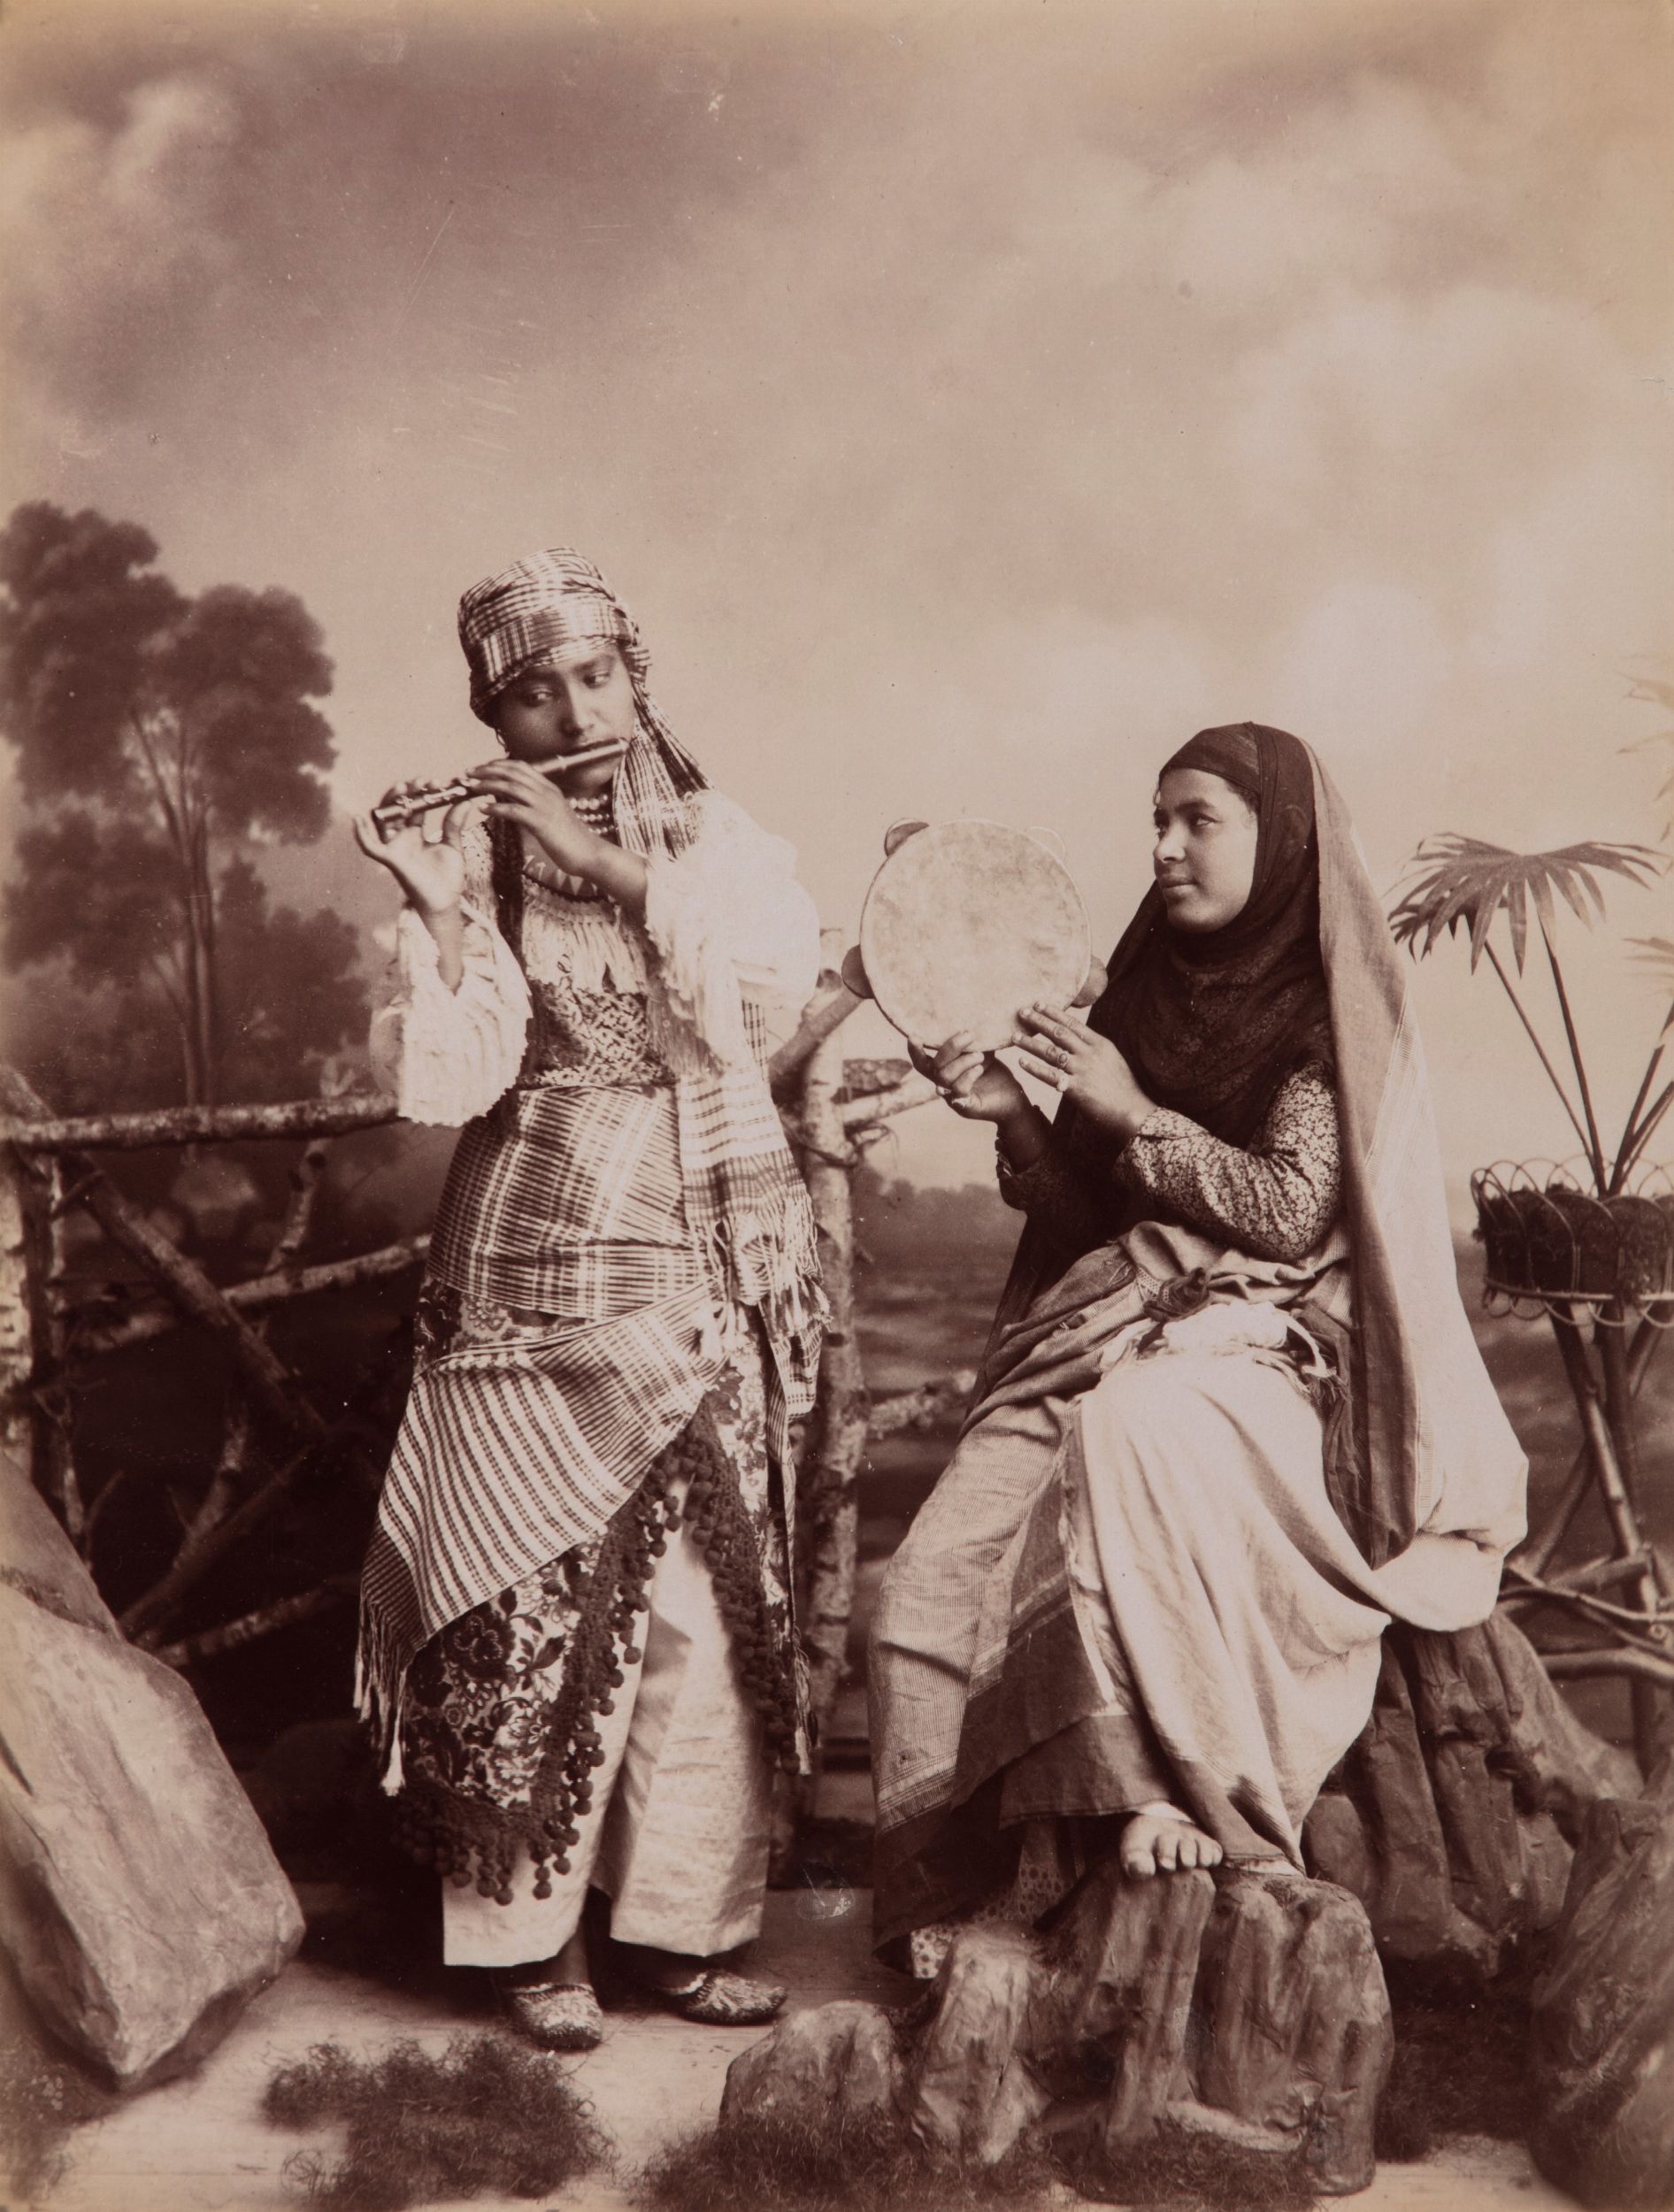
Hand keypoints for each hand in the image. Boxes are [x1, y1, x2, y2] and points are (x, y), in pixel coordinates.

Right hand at [353, 791, 475, 914]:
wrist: (445, 902)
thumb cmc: (447, 877)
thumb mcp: (453, 845)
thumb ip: (455, 824)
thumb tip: (466, 801)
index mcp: (415, 834)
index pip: (414, 807)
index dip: (423, 793)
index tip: (437, 782)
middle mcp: (401, 838)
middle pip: (396, 809)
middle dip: (407, 793)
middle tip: (422, 781)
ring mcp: (395, 848)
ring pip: (384, 820)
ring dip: (390, 803)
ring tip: (403, 787)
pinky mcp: (391, 860)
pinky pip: (371, 847)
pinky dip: (362, 834)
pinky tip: (359, 818)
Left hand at [463, 758, 601, 879]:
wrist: (589, 853)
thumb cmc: (569, 838)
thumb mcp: (550, 815)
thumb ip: (532, 805)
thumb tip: (510, 802)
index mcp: (548, 788)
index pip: (519, 766)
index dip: (496, 764)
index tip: (479, 769)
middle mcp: (546, 792)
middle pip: (512, 772)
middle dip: (487, 770)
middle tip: (468, 775)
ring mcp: (545, 806)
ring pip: (511, 787)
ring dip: (488, 785)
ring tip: (471, 788)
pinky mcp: (543, 823)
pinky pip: (515, 810)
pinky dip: (497, 808)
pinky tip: (483, 810)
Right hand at [910, 1030, 1030, 1122]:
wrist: (1012, 1099)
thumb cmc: (994, 1074)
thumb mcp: (983, 1052)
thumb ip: (972, 1041)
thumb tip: (972, 1017)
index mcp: (943, 1071)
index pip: (921, 1063)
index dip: (914, 1051)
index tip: (913, 1035)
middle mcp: (943, 1085)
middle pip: (934, 1066)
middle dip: (950, 1047)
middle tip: (969, 1034)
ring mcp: (952, 1097)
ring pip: (945, 1077)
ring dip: (962, 1061)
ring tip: (980, 1055)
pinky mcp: (965, 1107)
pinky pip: (959, 1091)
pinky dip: (968, 1076)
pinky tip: (979, 1068)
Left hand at [1015, 1004, 1153, 1136]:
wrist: (1132, 1110)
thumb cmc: (1123, 1087)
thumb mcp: (1112, 1059)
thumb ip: (1094, 1048)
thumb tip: (1078, 1038)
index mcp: (1100, 1044)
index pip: (1073, 1024)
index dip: (1054, 1013)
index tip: (1039, 1004)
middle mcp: (1089, 1054)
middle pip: (1059, 1033)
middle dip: (1038, 1021)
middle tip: (1021, 1012)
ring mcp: (1082, 1070)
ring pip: (1051, 1052)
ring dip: (1030, 1043)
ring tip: (1014, 1036)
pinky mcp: (1075, 1089)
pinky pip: (1050, 1076)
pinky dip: (1034, 1068)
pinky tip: (1021, 1062)